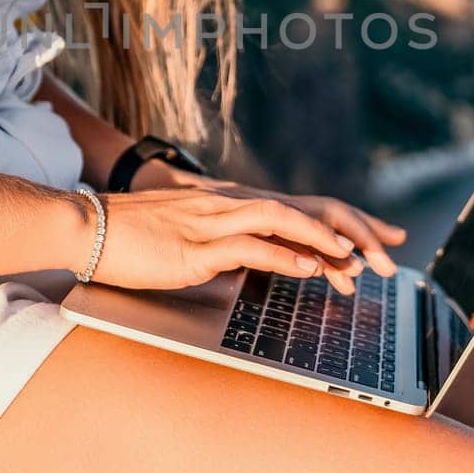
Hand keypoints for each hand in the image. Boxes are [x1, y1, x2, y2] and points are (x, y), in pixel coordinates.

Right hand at [128, 166, 407, 294]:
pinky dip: (283, 255)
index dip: (342, 220)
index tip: (380, 237)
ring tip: (354, 260)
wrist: (87, 228)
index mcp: (227, 205)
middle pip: (302, 208)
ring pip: (281, 220)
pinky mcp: (195, 247)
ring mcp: (212, 223)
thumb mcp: (186, 240)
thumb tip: (250, 262)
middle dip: (347, 230)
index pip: (297, 206)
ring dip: (322, 240)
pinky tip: (306, 267)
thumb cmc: (130, 239)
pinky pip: (249, 246)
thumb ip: (221, 246)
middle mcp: (227, 206)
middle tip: (386, 254)